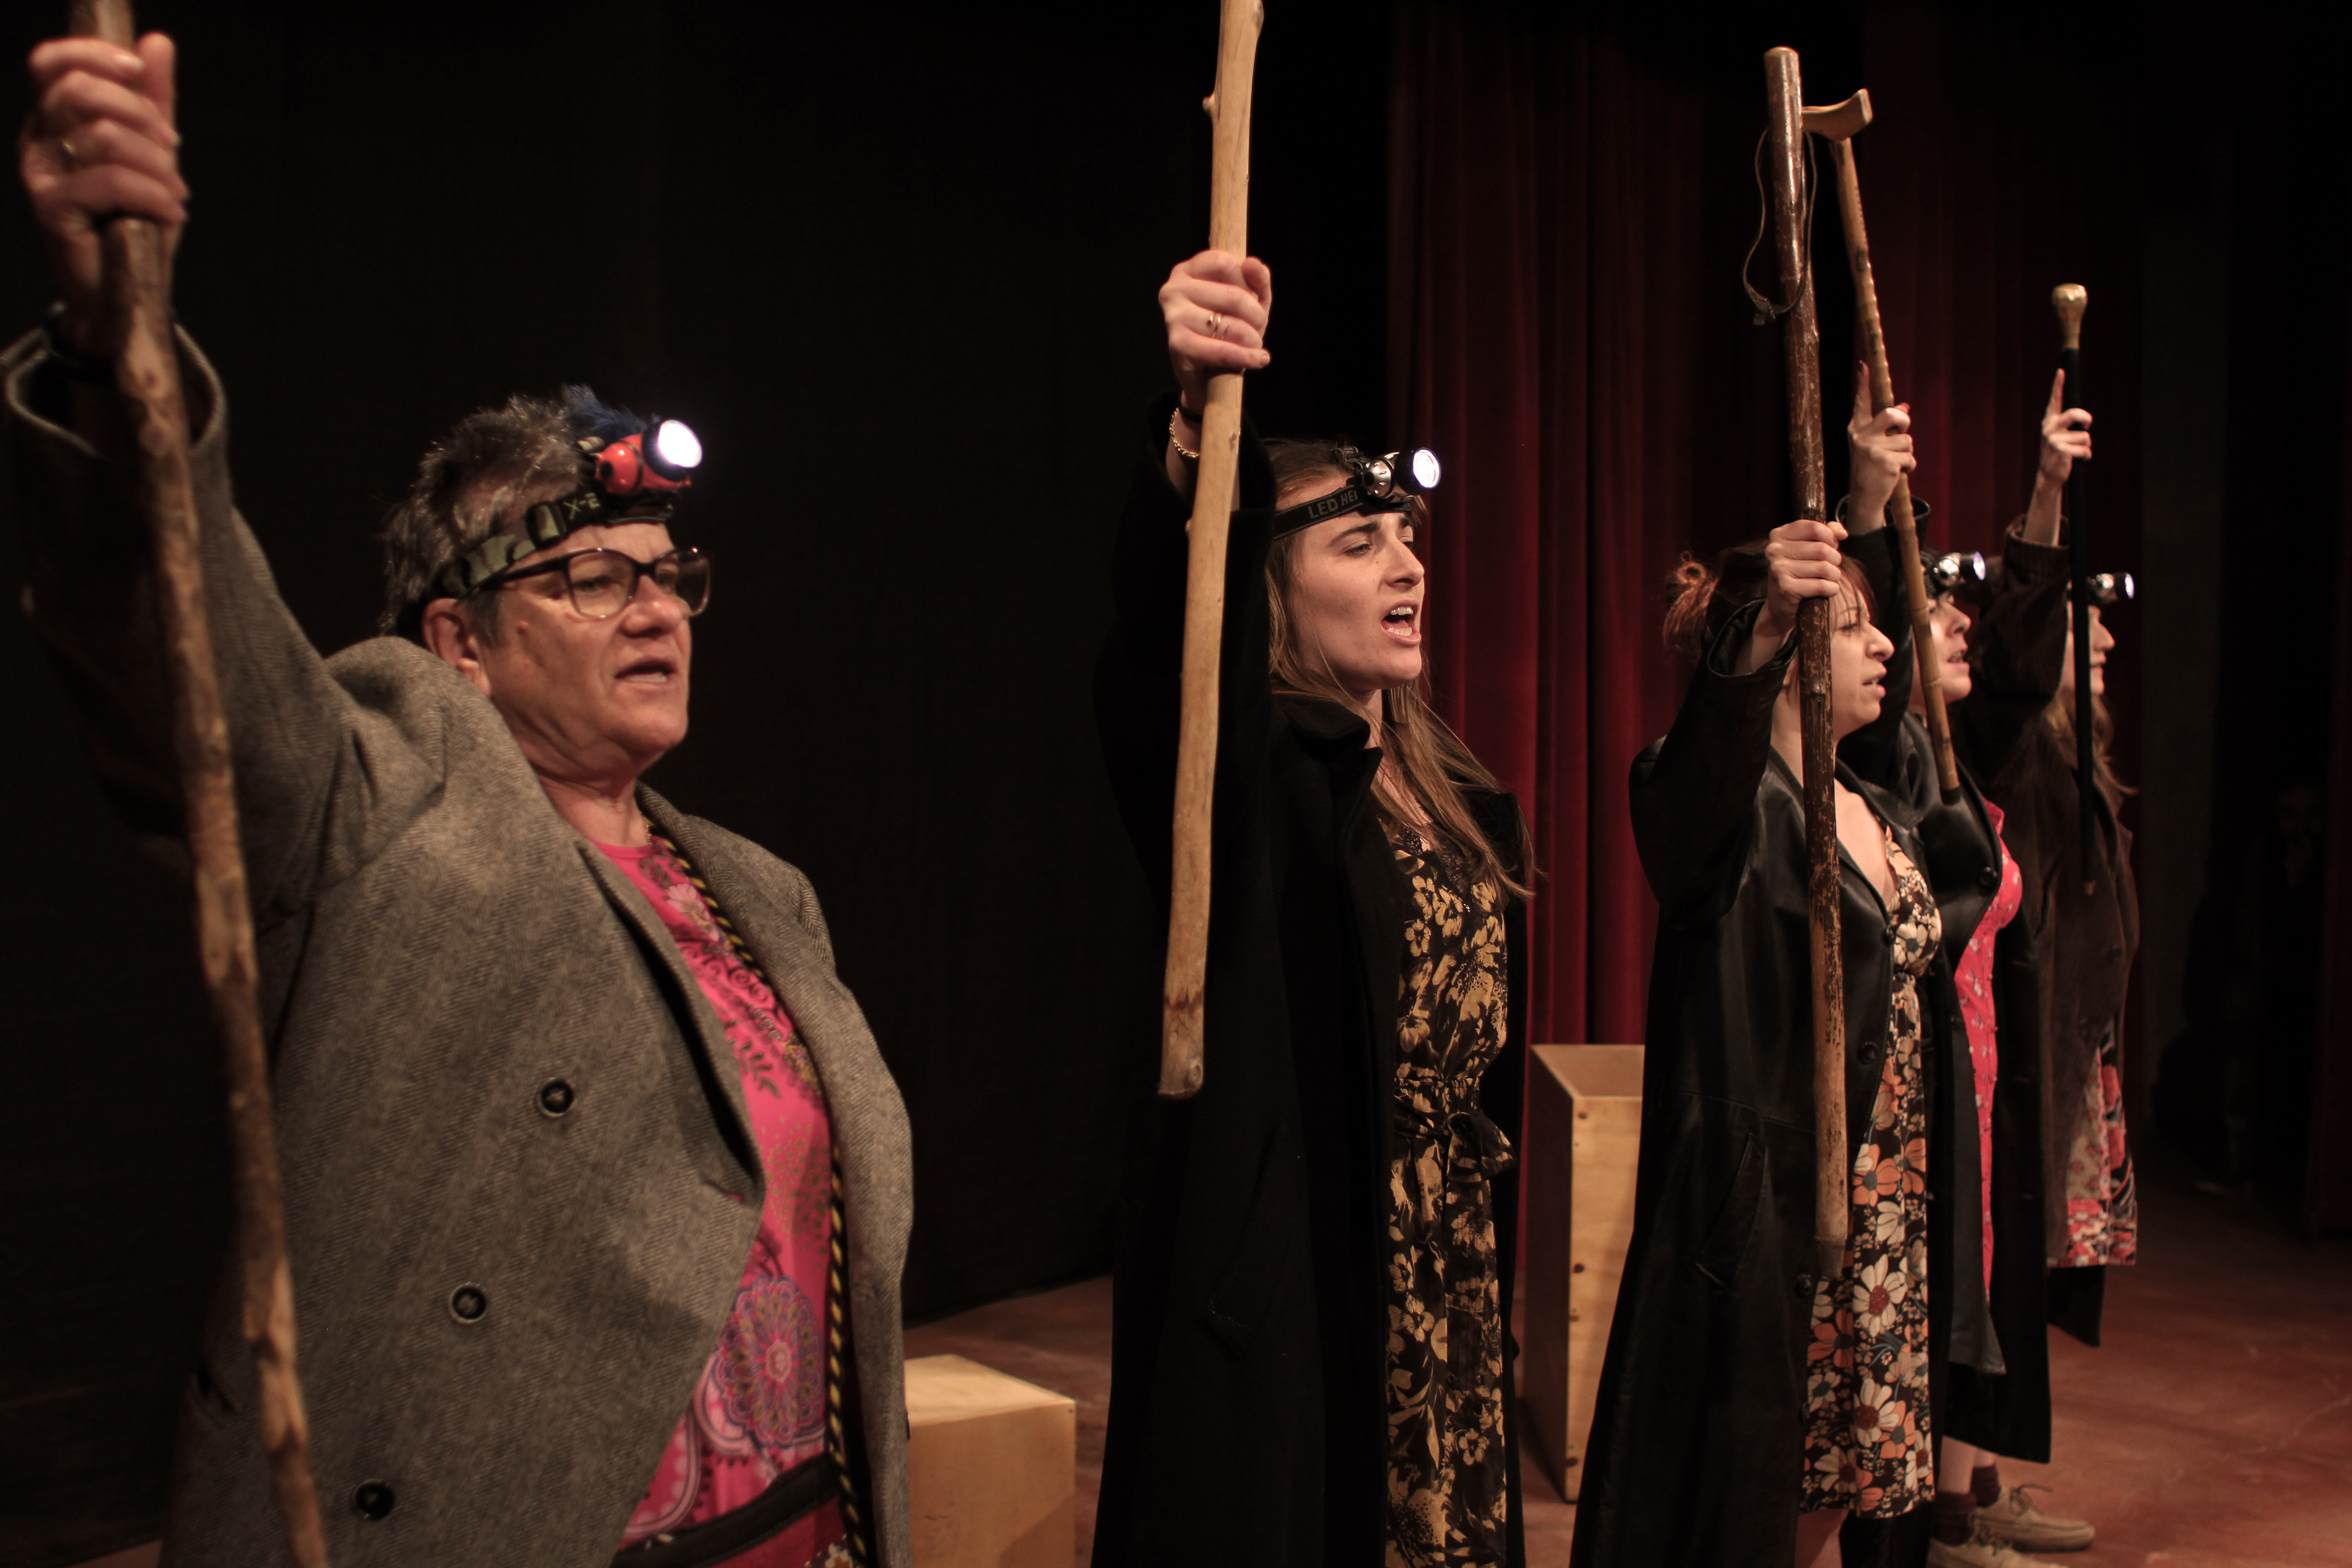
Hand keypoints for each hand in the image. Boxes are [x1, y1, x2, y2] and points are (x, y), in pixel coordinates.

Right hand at [18, 33, 183, 352]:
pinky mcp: (50, 207)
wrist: (123, 288)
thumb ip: (152, 100)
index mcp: (55, 120)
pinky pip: (109, 181)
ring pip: (103, 136)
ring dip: (157, 164)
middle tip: (172, 149)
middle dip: (142, 116)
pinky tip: (170, 212)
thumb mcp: (152, 152)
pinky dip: (153, 194)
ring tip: (175, 192)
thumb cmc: (133, 220)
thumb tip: (156, 42)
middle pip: (79, 91)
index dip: (94, 55)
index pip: (53, 64)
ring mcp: (39, 174)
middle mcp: (38, 141)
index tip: (138, 70)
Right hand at [1160, 249, 1270, 415]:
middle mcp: (1174, 289)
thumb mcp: (1249, 299)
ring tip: (1254, 345)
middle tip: (1257, 328)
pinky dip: (1246, 357)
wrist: (1208, 372)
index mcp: (1188, 271)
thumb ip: (1256, 279)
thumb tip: (1252, 263)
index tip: (1252, 299)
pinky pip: (1221, 350)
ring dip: (1252, 338)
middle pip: (1233, 296)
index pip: (1225, 263)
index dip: (1247, 283)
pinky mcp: (1177, 344)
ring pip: (1229, 325)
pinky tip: (1259, 359)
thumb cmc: (1229, 327)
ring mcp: (1173, 317)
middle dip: (1256, 316)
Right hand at [1746, 517, 1848, 667]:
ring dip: (1835, 576)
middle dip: (1835, 560)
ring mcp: (1778, 569)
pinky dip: (1831, 589)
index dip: (1830, 537)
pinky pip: (1821, 585)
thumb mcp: (1809, 548)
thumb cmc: (1799, 573)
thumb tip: (1841, 533)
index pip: (1814, 527)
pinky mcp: (1785, 588)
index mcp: (1778, 535)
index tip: (1831, 547)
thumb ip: (1826, 534)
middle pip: (1822, 549)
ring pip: (1824, 568)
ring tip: (1829, 580)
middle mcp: (1774, 550)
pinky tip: (1827, 591)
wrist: (1780, 606)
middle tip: (1830, 568)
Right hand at [1844, 362, 1912, 530]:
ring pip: (1907, 440)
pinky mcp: (1885, 462)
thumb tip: (1905, 407)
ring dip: (1906, 453)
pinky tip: (1895, 474)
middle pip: (1893, 415)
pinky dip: (1909, 467)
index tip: (1864, 365)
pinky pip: (1910, 458)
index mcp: (1857, 430)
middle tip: (1901, 432)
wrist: (1865, 497)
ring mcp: (1872, 449)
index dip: (1864, 383)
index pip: (1862, 402)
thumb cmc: (1872, 467)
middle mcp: (1861, 437)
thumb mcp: (1876, 444)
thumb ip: (1888, 427)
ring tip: (1893, 464)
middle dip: (1904, 423)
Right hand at [2037, 367, 2092, 490]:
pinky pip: (2085, 449)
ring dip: (2086, 446)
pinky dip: (2086, 456)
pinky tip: (2076, 459)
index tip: (2061, 371)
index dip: (2058, 385)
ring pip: (2085, 437)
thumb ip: (2069, 425)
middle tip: (2087, 425)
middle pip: (2074, 414)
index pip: (2055, 401)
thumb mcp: (2061, 436)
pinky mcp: (2060, 450)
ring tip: (2075, 452)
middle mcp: (2049, 428)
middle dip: (2086, 419)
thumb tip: (2084, 420)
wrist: (2049, 474)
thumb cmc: (2059, 453)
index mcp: (2050, 421)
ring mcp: (2053, 439)